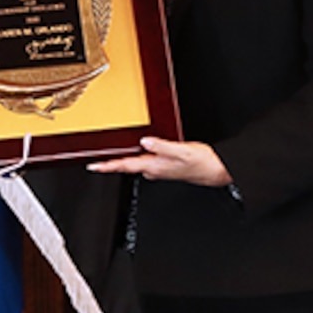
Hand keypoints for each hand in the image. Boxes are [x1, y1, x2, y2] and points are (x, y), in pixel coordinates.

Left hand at [87, 137, 231, 186]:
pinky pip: (146, 163)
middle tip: (95, 164)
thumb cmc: (203, 163)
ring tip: (109, 159)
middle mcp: (155, 170)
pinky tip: (137, 153)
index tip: (94, 167)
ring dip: (123, 162)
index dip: (108, 166)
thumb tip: (144, 141)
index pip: (126, 166)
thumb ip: (162, 146)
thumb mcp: (182, 150)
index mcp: (156, 166)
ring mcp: (160, 170)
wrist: (217, 171)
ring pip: (135, 165)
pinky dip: (137, 159)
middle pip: (127, 167)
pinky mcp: (166, 167)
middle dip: (111, 165)